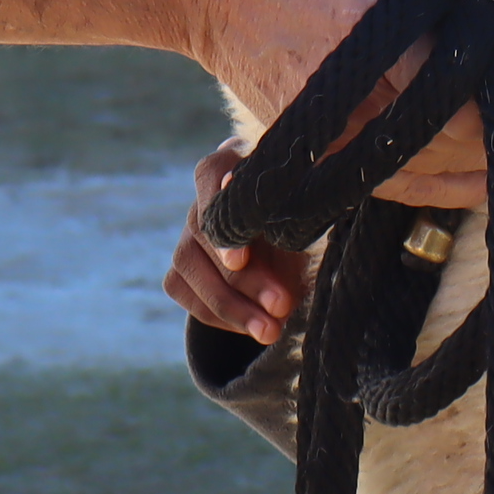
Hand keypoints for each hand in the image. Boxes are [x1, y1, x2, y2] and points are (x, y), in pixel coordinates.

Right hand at [166, 140, 309, 343]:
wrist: (298, 241)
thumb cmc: (309, 217)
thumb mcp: (311, 212)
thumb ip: (296, 217)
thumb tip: (276, 237)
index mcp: (236, 163)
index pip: (212, 174)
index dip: (223, 217)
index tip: (241, 260)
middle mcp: (204, 195)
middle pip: (203, 233)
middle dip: (244, 279)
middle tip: (282, 307)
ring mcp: (187, 230)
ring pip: (187, 267)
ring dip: (230, 306)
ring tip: (271, 330)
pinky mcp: (182, 264)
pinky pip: (183, 291)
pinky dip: (217, 315)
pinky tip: (252, 328)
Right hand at [171, 0, 493, 207]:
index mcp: (373, 30)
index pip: (468, 90)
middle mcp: (349, 94)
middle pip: (453, 141)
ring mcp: (325, 132)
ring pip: (424, 175)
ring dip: (478, 168)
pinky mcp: (310, 151)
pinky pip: (385, 187)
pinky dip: (435, 188)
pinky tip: (473, 181)